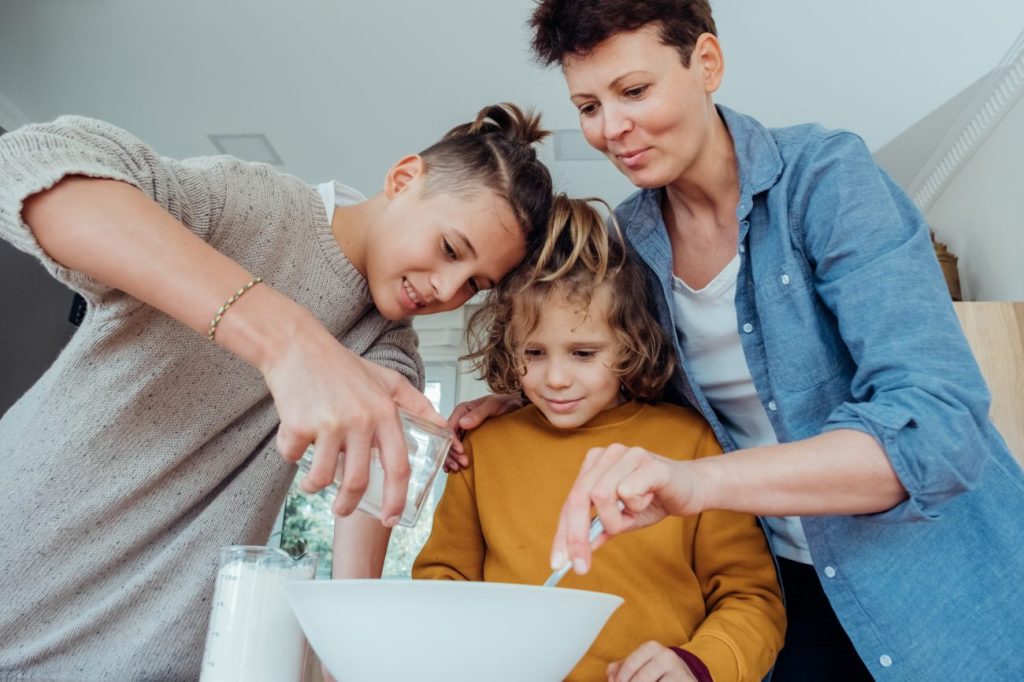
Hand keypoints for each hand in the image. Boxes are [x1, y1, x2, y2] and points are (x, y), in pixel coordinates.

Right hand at [262, 315, 441, 524]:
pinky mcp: (299, 424)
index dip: (397, 498)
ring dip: (313, 486)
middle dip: (348, 505)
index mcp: (384, 414)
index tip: (392, 519)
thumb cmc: (343, 366)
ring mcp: (329, 424)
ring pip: (322, 478)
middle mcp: (360, 421)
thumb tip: (443, 425)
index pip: (398, 466)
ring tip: (311, 483)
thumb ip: (416, 402)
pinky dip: (290, 454)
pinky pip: (293, 456)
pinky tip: (293, 440)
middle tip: (342, 510)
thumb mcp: (386, 379)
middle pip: (358, 482)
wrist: (297, 346)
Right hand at [443, 393, 522, 471]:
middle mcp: (460, 421)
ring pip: (451, 447)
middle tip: (463, 463)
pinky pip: (458, 451)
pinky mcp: (469, 440)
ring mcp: (464, 432)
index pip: (450, 428)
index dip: (452, 441)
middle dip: (452, 453)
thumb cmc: (506, 403)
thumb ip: (479, 413)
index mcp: (462, 411)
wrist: (517, 406)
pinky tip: (455, 468)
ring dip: (452, 459)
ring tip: (458, 468)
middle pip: (448, 440)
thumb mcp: (493, 405)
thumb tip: (463, 423)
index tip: (460, 450)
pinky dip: (455, 460)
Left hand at [550, 444, 708, 573]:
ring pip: (601, 495)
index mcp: (595, 464)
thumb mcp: (622, 520)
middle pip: (579, 497)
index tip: (558, 563)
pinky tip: (648, 499)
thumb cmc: (655, 499)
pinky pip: (628, 491)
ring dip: (615, 519)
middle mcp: (607, 454)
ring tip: (633, 514)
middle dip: (577, 536)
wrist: (693, 488)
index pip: (570, 501)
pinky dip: (636, 506)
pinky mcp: (649, 462)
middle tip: (582, 565)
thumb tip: (575, 553)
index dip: (562, 534)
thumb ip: (598, 531)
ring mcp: (627, 454)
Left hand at [607, 642, 696, 681]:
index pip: (629, 666)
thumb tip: (611, 678)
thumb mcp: (640, 665)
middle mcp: (667, 656)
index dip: (621, 679)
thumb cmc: (657, 673)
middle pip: (641, 679)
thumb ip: (620, 669)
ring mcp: (679, 671)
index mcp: (651, 647)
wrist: (686, 679)